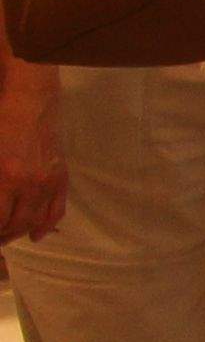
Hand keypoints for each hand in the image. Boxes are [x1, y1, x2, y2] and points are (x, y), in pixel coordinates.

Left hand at [0, 63, 64, 242]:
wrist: (30, 105)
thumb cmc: (2, 125)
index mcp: (6, 177)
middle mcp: (29, 185)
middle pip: (15, 223)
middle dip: (2, 235)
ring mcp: (48, 183)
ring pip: (35, 221)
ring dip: (20, 233)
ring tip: (8, 237)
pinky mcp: (61, 179)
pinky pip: (56, 210)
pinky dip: (47, 226)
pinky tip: (36, 235)